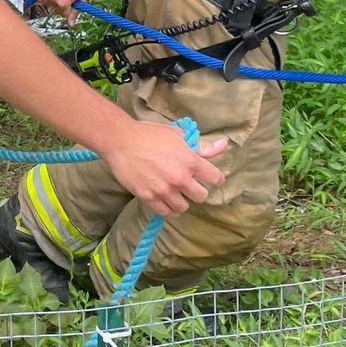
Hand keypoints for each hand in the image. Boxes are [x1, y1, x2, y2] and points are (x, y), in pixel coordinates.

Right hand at [102, 120, 226, 216]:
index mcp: (191, 161)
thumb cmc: (150, 134)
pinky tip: (165, 200)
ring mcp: (164, 190)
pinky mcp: (148, 197)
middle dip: (197, 191)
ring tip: (175, 194)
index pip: (216, 179)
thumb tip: (224, 145)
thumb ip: (202, 146)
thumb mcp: (178, 136)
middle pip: (201, 197)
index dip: (214, 179)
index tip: (209, 179)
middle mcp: (180, 178)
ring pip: (183, 207)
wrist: (121, 140)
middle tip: (189, 186)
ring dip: (181, 201)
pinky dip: (168, 209)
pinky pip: (165, 212)